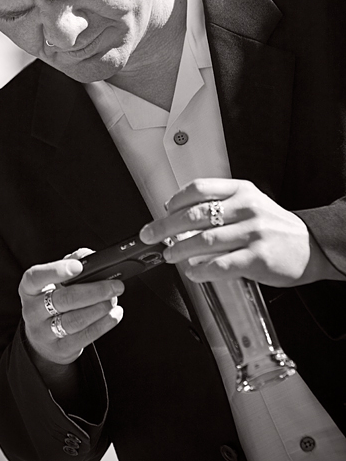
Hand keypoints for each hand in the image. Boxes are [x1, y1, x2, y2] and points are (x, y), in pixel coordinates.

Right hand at [19, 248, 124, 365]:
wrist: (43, 339)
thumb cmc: (52, 299)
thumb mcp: (55, 279)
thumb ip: (71, 261)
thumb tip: (90, 256)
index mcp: (29, 288)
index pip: (36, 277)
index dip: (56, 271)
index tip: (78, 267)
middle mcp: (32, 310)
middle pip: (63, 300)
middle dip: (94, 291)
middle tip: (114, 286)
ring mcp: (43, 332)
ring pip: (74, 320)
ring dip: (100, 309)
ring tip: (114, 299)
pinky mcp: (59, 349)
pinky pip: (83, 337)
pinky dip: (103, 325)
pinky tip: (114, 315)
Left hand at [139, 178, 324, 287]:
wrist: (310, 247)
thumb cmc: (275, 227)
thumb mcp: (251, 204)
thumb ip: (221, 205)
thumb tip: (179, 215)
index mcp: (242, 191)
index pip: (200, 188)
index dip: (176, 200)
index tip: (163, 210)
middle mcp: (246, 208)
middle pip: (195, 214)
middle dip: (166, 226)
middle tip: (150, 235)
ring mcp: (252, 233)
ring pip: (203, 240)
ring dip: (179, 249)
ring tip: (169, 255)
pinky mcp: (257, 258)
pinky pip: (219, 264)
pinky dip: (200, 270)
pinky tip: (192, 272)